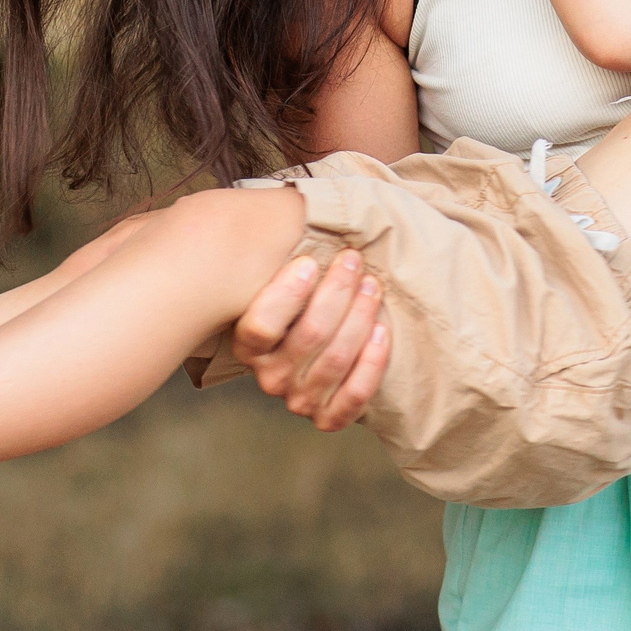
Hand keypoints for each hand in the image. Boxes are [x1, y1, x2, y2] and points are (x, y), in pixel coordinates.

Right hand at [229, 249, 391, 430]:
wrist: (318, 347)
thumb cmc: (301, 302)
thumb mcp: (283, 281)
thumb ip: (287, 261)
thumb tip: (297, 213)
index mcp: (248, 346)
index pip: (261, 326)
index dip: (287, 294)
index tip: (311, 261)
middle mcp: (269, 378)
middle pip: (309, 336)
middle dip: (337, 292)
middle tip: (353, 261)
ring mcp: (298, 400)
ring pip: (337, 359)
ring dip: (360, 316)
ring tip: (372, 286)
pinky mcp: (328, 417)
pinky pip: (355, 394)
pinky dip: (372, 362)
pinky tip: (382, 330)